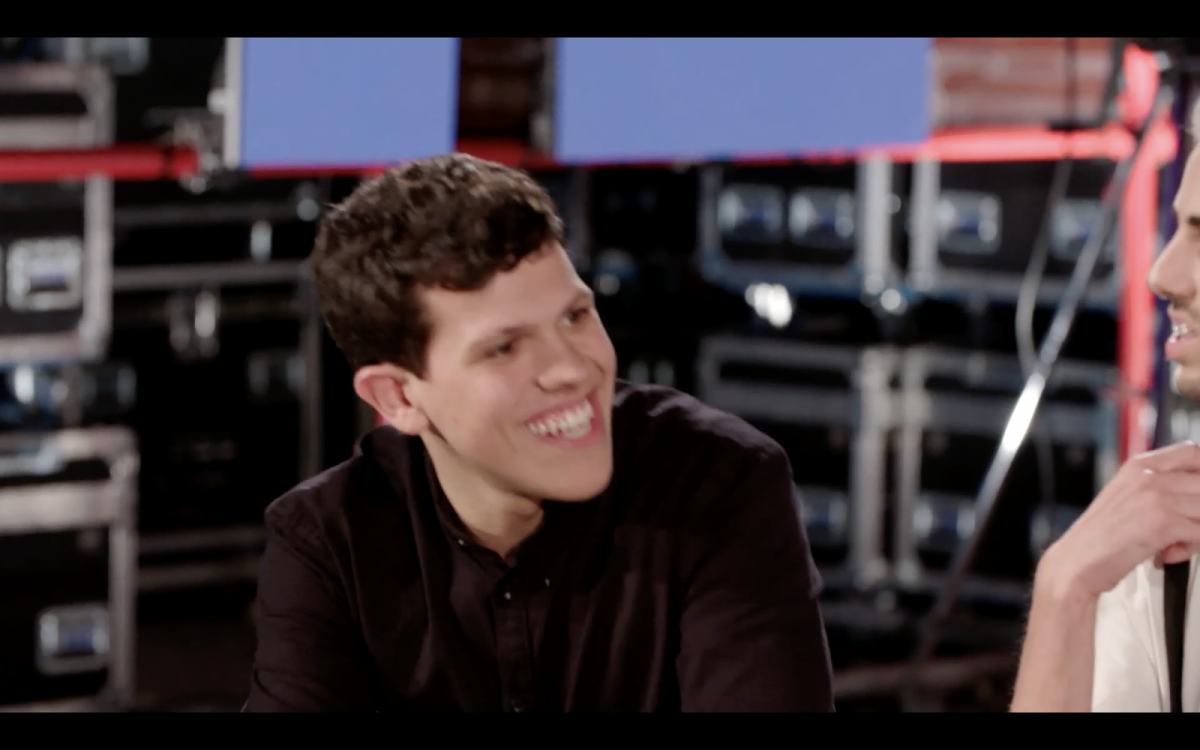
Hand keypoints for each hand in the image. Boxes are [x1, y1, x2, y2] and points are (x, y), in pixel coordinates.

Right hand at [1040, 441, 1199, 600]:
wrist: (1076, 562)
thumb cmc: (1098, 537)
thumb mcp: (1126, 497)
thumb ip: (1159, 487)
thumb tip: (1194, 493)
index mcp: (1139, 465)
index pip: (1193, 453)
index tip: (1196, 496)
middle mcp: (1149, 475)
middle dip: (1199, 511)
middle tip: (1185, 527)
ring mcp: (1157, 497)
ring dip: (1197, 532)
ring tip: (1174, 543)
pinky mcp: (1164, 522)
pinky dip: (1189, 549)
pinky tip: (1167, 553)